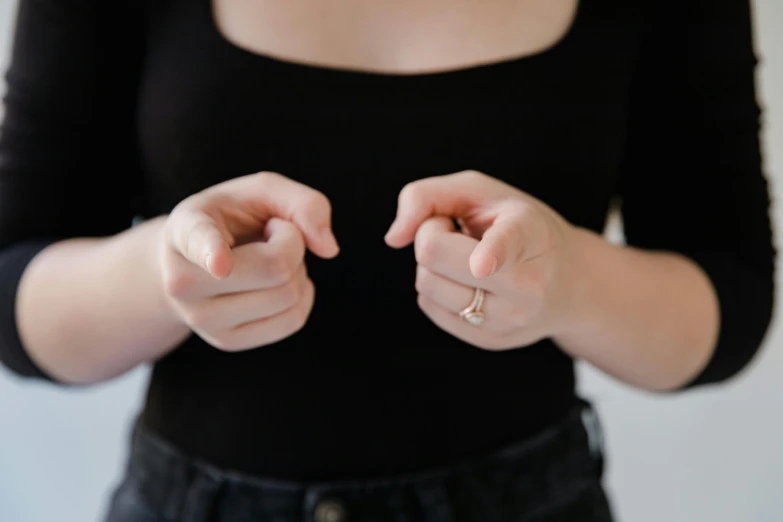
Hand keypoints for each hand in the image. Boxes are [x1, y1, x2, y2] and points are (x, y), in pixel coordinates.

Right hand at [158, 172, 338, 351]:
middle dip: (293, 244)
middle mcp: (182, 280)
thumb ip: (303, 203)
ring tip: (268, 258)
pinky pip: (293, 321)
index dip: (212, 251)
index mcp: (186, 230)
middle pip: (275, 268)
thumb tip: (329, 249)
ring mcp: (201, 318)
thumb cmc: (232, 218)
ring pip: (288, 297)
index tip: (220, 263)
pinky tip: (276, 283)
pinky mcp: (226, 341)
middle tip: (271, 234)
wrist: (195, 259)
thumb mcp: (263, 192)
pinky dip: (301, 296)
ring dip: (297, 271)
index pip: (200, 242)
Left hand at [385, 170, 580, 350]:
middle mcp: (527, 283)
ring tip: (464, 255)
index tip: (483, 266)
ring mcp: (510, 319)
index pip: (507, 244)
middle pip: (434, 255)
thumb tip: (393, 238)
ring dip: (431, 264)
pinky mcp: (490, 340)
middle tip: (457, 230)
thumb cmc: (513, 225)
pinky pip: (429, 307)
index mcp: (530, 234)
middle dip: (430, 234)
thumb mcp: (479, 191)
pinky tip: (464, 280)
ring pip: (426, 284)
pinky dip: (435, 287)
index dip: (492, 253)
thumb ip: (427, 196)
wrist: (565, 280)